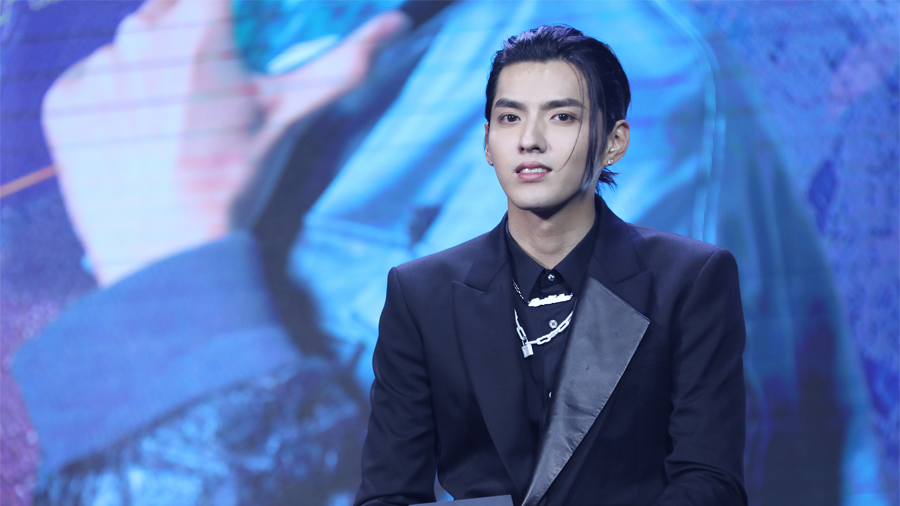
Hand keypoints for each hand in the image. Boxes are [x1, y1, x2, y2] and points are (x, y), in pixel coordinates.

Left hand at [42, 0, 408, 285]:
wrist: (166, 251)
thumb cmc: (234, 179)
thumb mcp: (290, 117)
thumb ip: (343, 64)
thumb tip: (395, 23)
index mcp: (196, 30)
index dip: (233, 10)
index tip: (242, 30)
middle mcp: (136, 37)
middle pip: (171, 8)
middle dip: (196, 33)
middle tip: (214, 84)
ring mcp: (93, 69)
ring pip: (131, 44)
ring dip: (154, 64)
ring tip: (178, 118)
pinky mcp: (62, 101)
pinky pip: (95, 79)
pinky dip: (117, 96)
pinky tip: (141, 135)